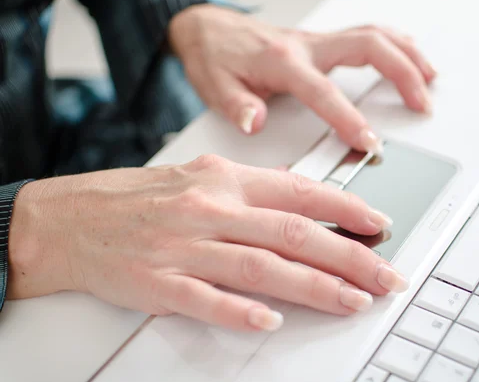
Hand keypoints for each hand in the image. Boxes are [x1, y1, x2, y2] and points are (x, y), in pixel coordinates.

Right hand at [8, 155, 407, 330]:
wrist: (72, 218)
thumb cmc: (141, 198)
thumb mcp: (202, 177)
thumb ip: (252, 191)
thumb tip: (303, 206)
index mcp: (224, 180)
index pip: (300, 192)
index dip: (347, 210)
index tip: (379, 225)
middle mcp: (211, 210)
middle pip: (293, 233)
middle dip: (349, 257)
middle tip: (385, 275)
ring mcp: (185, 247)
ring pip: (262, 267)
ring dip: (314, 287)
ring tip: (352, 301)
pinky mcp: (159, 282)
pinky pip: (207, 299)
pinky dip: (242, 311)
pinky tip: (272, 321)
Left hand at [168, 5, 434, 153]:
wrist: (209, 31)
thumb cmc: (216, 59)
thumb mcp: (215, 86)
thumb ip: (236, 106)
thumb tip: (255, 122)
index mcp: (284, 63)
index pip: (325, 91)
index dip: (349, 118)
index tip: (369, 142)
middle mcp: (307, 47)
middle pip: (368, 47)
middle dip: (402, 74)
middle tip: (421, 105)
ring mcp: (318, 42)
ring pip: (375, 36)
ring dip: (407, 55)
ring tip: (430, 80)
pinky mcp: (322, 42)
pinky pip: (367, 35)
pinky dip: (394, 45)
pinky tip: (407, 59)